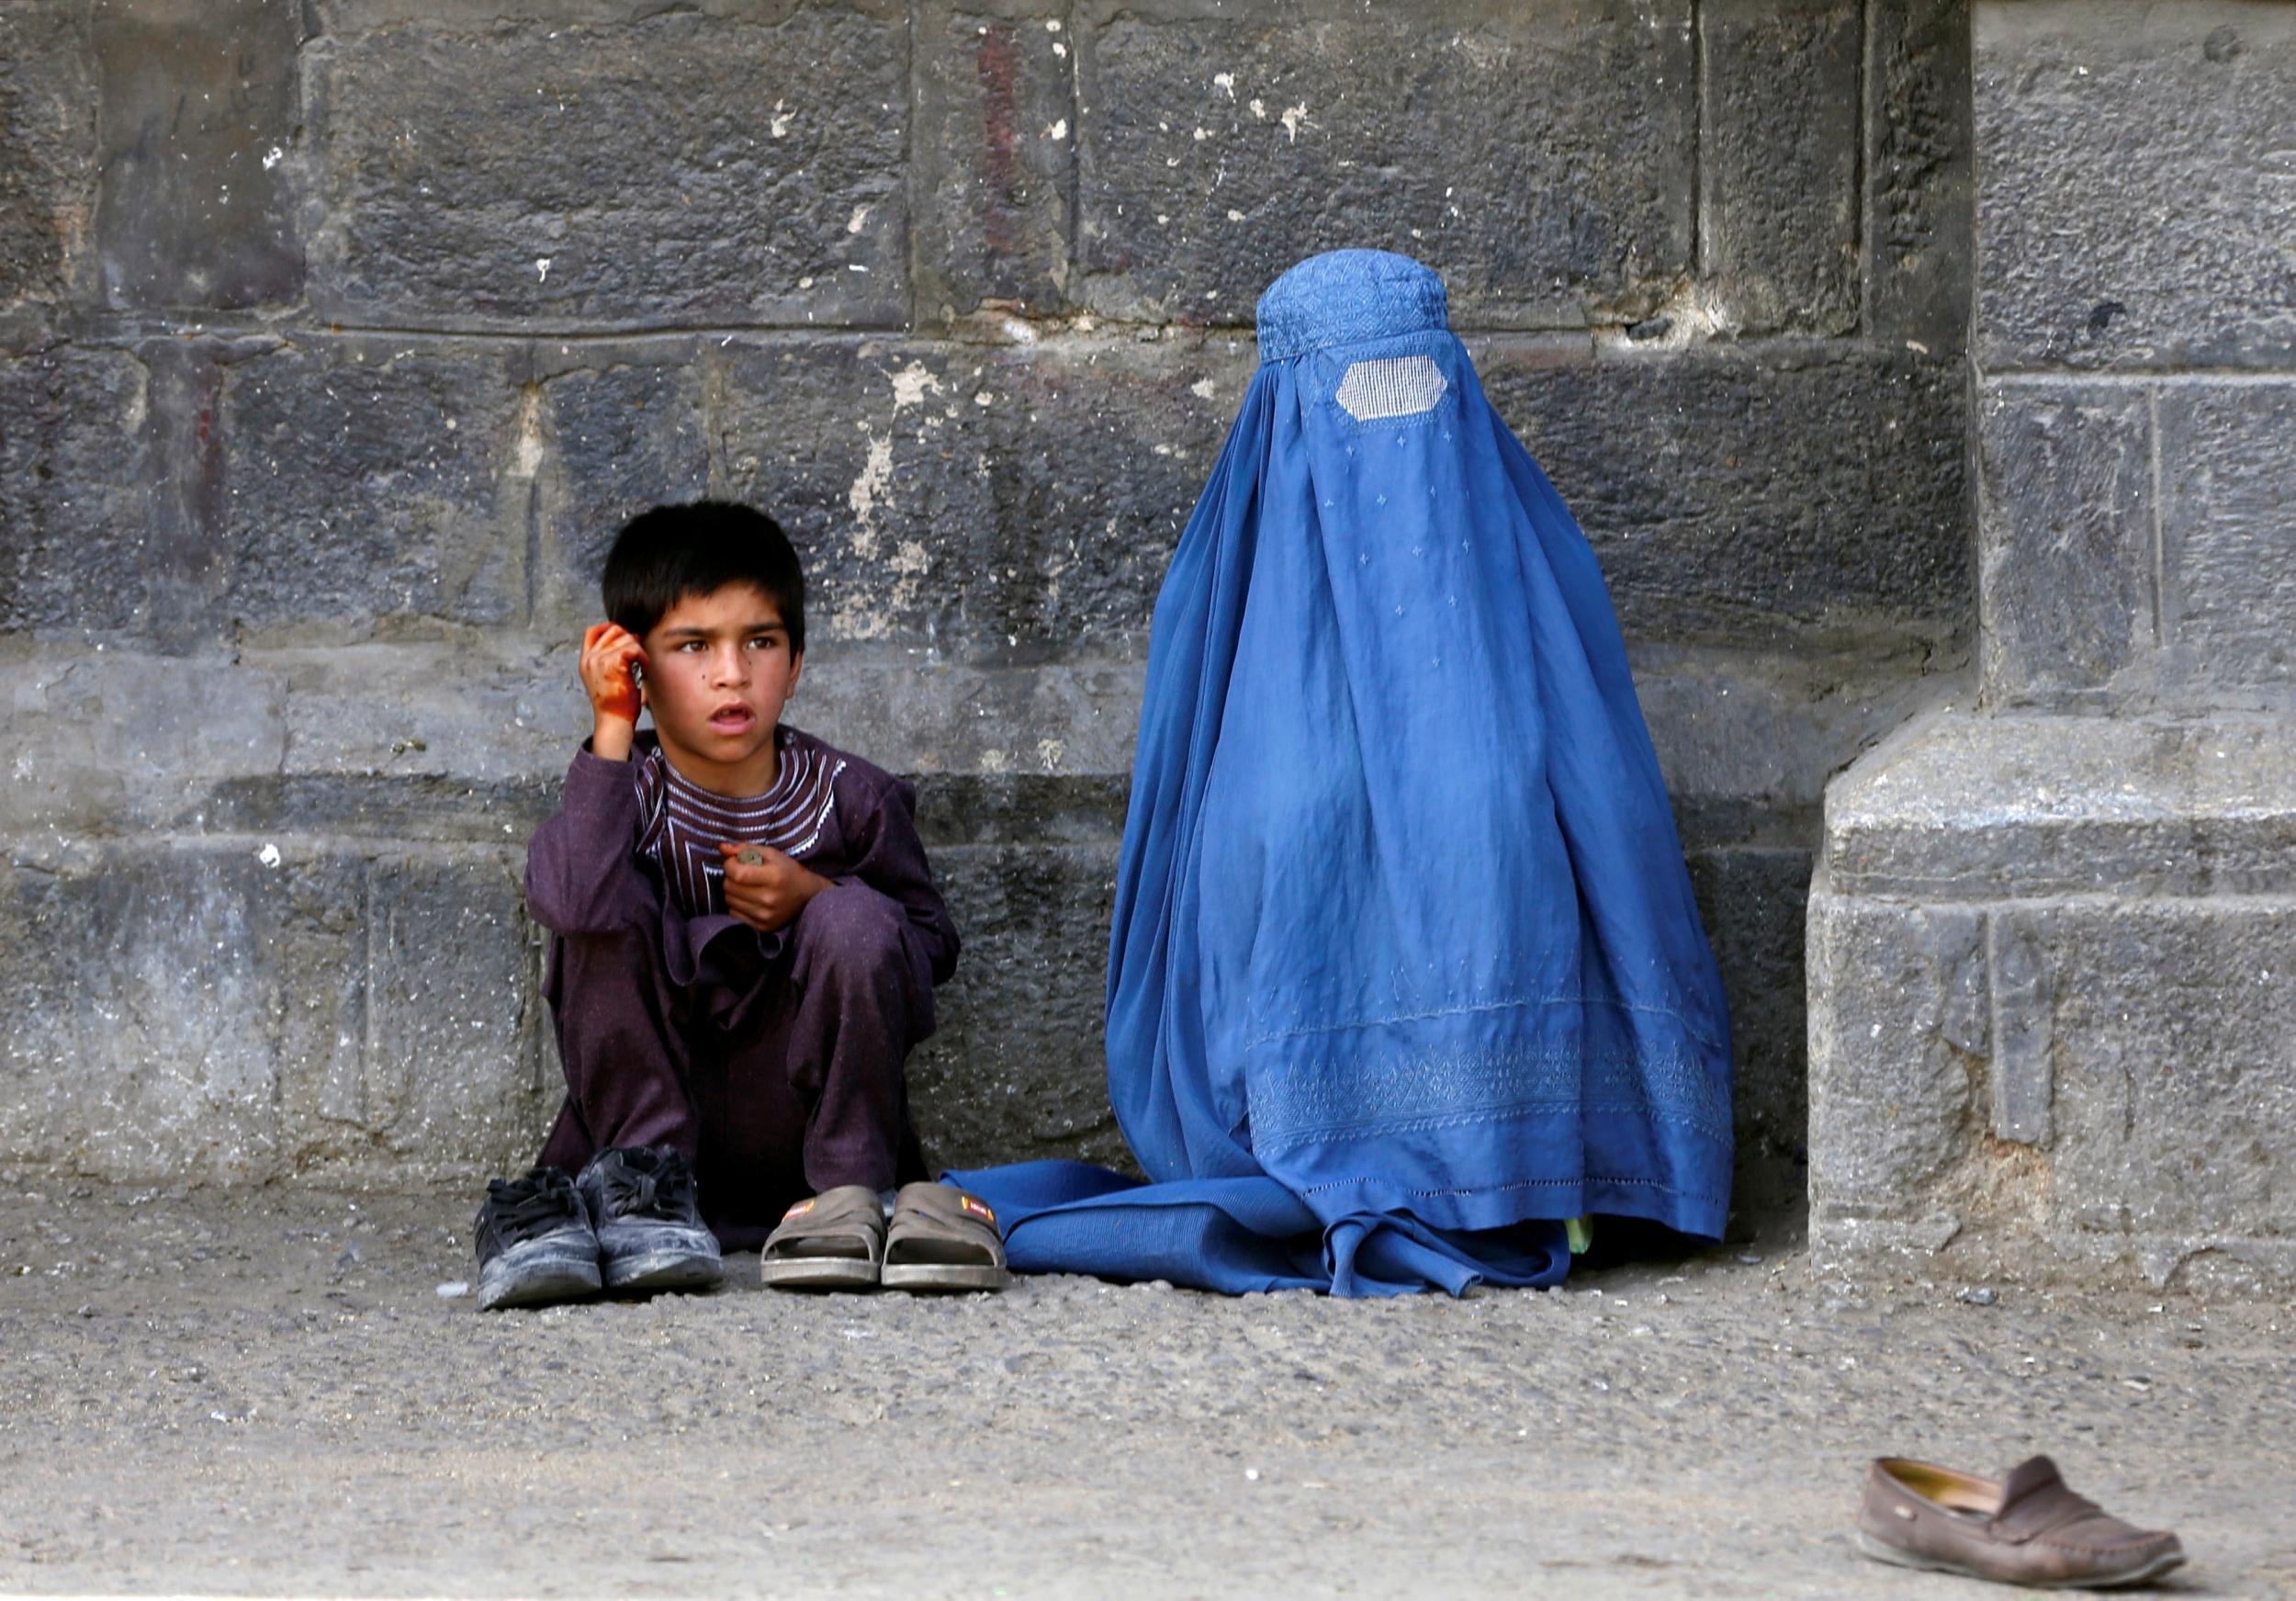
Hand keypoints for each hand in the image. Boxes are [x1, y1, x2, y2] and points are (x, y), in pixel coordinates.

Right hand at [579, 623, 647, 756]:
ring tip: (642, 668)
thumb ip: (609, 659)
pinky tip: (644, 671)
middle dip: (631, 639)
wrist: (614, 721)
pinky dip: (644, 658)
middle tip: (639, 656)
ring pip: (627, 638)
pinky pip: (635, 649)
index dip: (609, 627)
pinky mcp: (613, 664)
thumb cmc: (616, 703)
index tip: (626, 635)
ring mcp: (599, 660)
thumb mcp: (606, 678)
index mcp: (585, 661)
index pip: (592, 631)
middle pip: (613, 630)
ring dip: (640, 651)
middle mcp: (590, 659)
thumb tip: (630, 636)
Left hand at [718, 841, 828, 933]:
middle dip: (731, 877)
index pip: (737, 873)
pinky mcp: (763, 927)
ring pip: (729, 900)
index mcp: (775, 877)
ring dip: (733, 891)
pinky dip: (737, 905)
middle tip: (744, 873)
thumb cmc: (787, 871)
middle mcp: (770, 898)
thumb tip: (722, 848)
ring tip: (748, 886)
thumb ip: (746, 849)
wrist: (808, 896)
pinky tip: (750, 900)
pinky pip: (734, 914)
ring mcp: (766, 915)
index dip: (730, 864)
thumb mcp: (771, 854)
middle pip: (729, 887)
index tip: (736, 861)